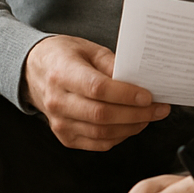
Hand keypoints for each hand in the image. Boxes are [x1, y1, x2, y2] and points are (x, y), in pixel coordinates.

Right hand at [23, 34, 170, 149]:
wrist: (34, 72)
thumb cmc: (65, 56)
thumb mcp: (89, 49)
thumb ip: (113, 64)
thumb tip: (140, 79)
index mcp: (63, 73)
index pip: (97, 89)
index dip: (126, 94)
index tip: (148, 96)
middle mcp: (57, 101)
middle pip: (102, 115)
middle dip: (137, 114)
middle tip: (160, 108)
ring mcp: (59, 123)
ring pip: (101, 133)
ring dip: (132, 127)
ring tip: (151, 116)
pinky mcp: (65, 137)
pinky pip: (97, 143)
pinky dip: (119, 136)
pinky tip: (133, 125)